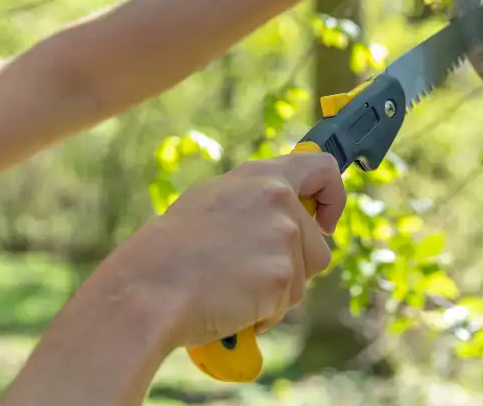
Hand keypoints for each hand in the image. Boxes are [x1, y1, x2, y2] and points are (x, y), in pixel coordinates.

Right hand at [106, 151, 344, 348]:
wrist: (149, 288)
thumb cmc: (171, 250)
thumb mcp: (212, 202)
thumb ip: (255, 200)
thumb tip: (287, 211)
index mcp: (261, 177)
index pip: (322, 168)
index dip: (333, 197)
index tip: (324, 222)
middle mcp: (279, 200)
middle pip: (317, 246)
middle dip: (294, 268)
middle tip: (250, 276)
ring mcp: (283, 237)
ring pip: (304, 278)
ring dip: (277, 293)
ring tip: (232, 289)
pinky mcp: (282, 276)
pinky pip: (285, 304)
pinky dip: (263, 314)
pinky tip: (231, 306)